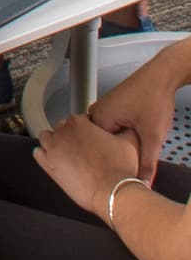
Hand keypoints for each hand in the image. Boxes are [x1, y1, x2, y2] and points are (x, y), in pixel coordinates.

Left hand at [34, 110, 142, 216]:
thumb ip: (124, 128)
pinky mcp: (49, 166)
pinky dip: (44, 155)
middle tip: (83, 148)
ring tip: (68, 153)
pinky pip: (38, 154)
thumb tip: (124, 126)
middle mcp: (63, 133)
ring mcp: (53, 149)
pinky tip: (53, 159)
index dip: (86, 129)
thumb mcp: (130, 141)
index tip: (91, 137)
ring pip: (47, 138)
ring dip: (55, 143)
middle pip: (62, 128)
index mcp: (79, 122)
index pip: (78, 119)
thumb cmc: (121, 169)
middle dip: (71, 136)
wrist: (114, 192)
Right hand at [88, 46, 184, 181]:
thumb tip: (143, 184)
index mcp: (99, 118)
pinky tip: (135, 138)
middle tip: (129, 163)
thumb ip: (147, 163)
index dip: (112, 165)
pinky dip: (121, 137)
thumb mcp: (153, 136)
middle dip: (115, 156)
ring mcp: (103, 108)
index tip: (121, 174)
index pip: (97, 152)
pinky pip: (111, 129)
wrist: (163, 76)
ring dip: (118, 146)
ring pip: (107, 138)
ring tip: (133, 150)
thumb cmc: (155, 97)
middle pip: (101, 146)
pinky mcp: (112, 107)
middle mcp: (96, 112)